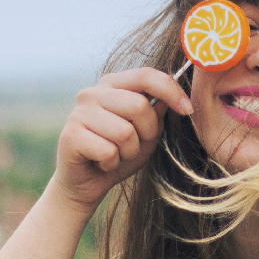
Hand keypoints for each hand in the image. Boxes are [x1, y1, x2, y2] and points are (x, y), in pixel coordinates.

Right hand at [52, 67, 193, 212]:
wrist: (85, 183)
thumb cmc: (118, 154)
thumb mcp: (146, 134)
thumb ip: (157, 114)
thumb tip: (173, 98)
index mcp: (112, 85)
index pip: (146, 75)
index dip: (171, 90)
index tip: (188, 109)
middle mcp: (92, 93)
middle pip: (139, 106)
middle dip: (147, 132)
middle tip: (134, 146)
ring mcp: (78, 113)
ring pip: (125, 132)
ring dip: (129, 152)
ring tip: (116, 155)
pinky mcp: (70, 136)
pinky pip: (108, 151)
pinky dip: (112, 163)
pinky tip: (101, 163)